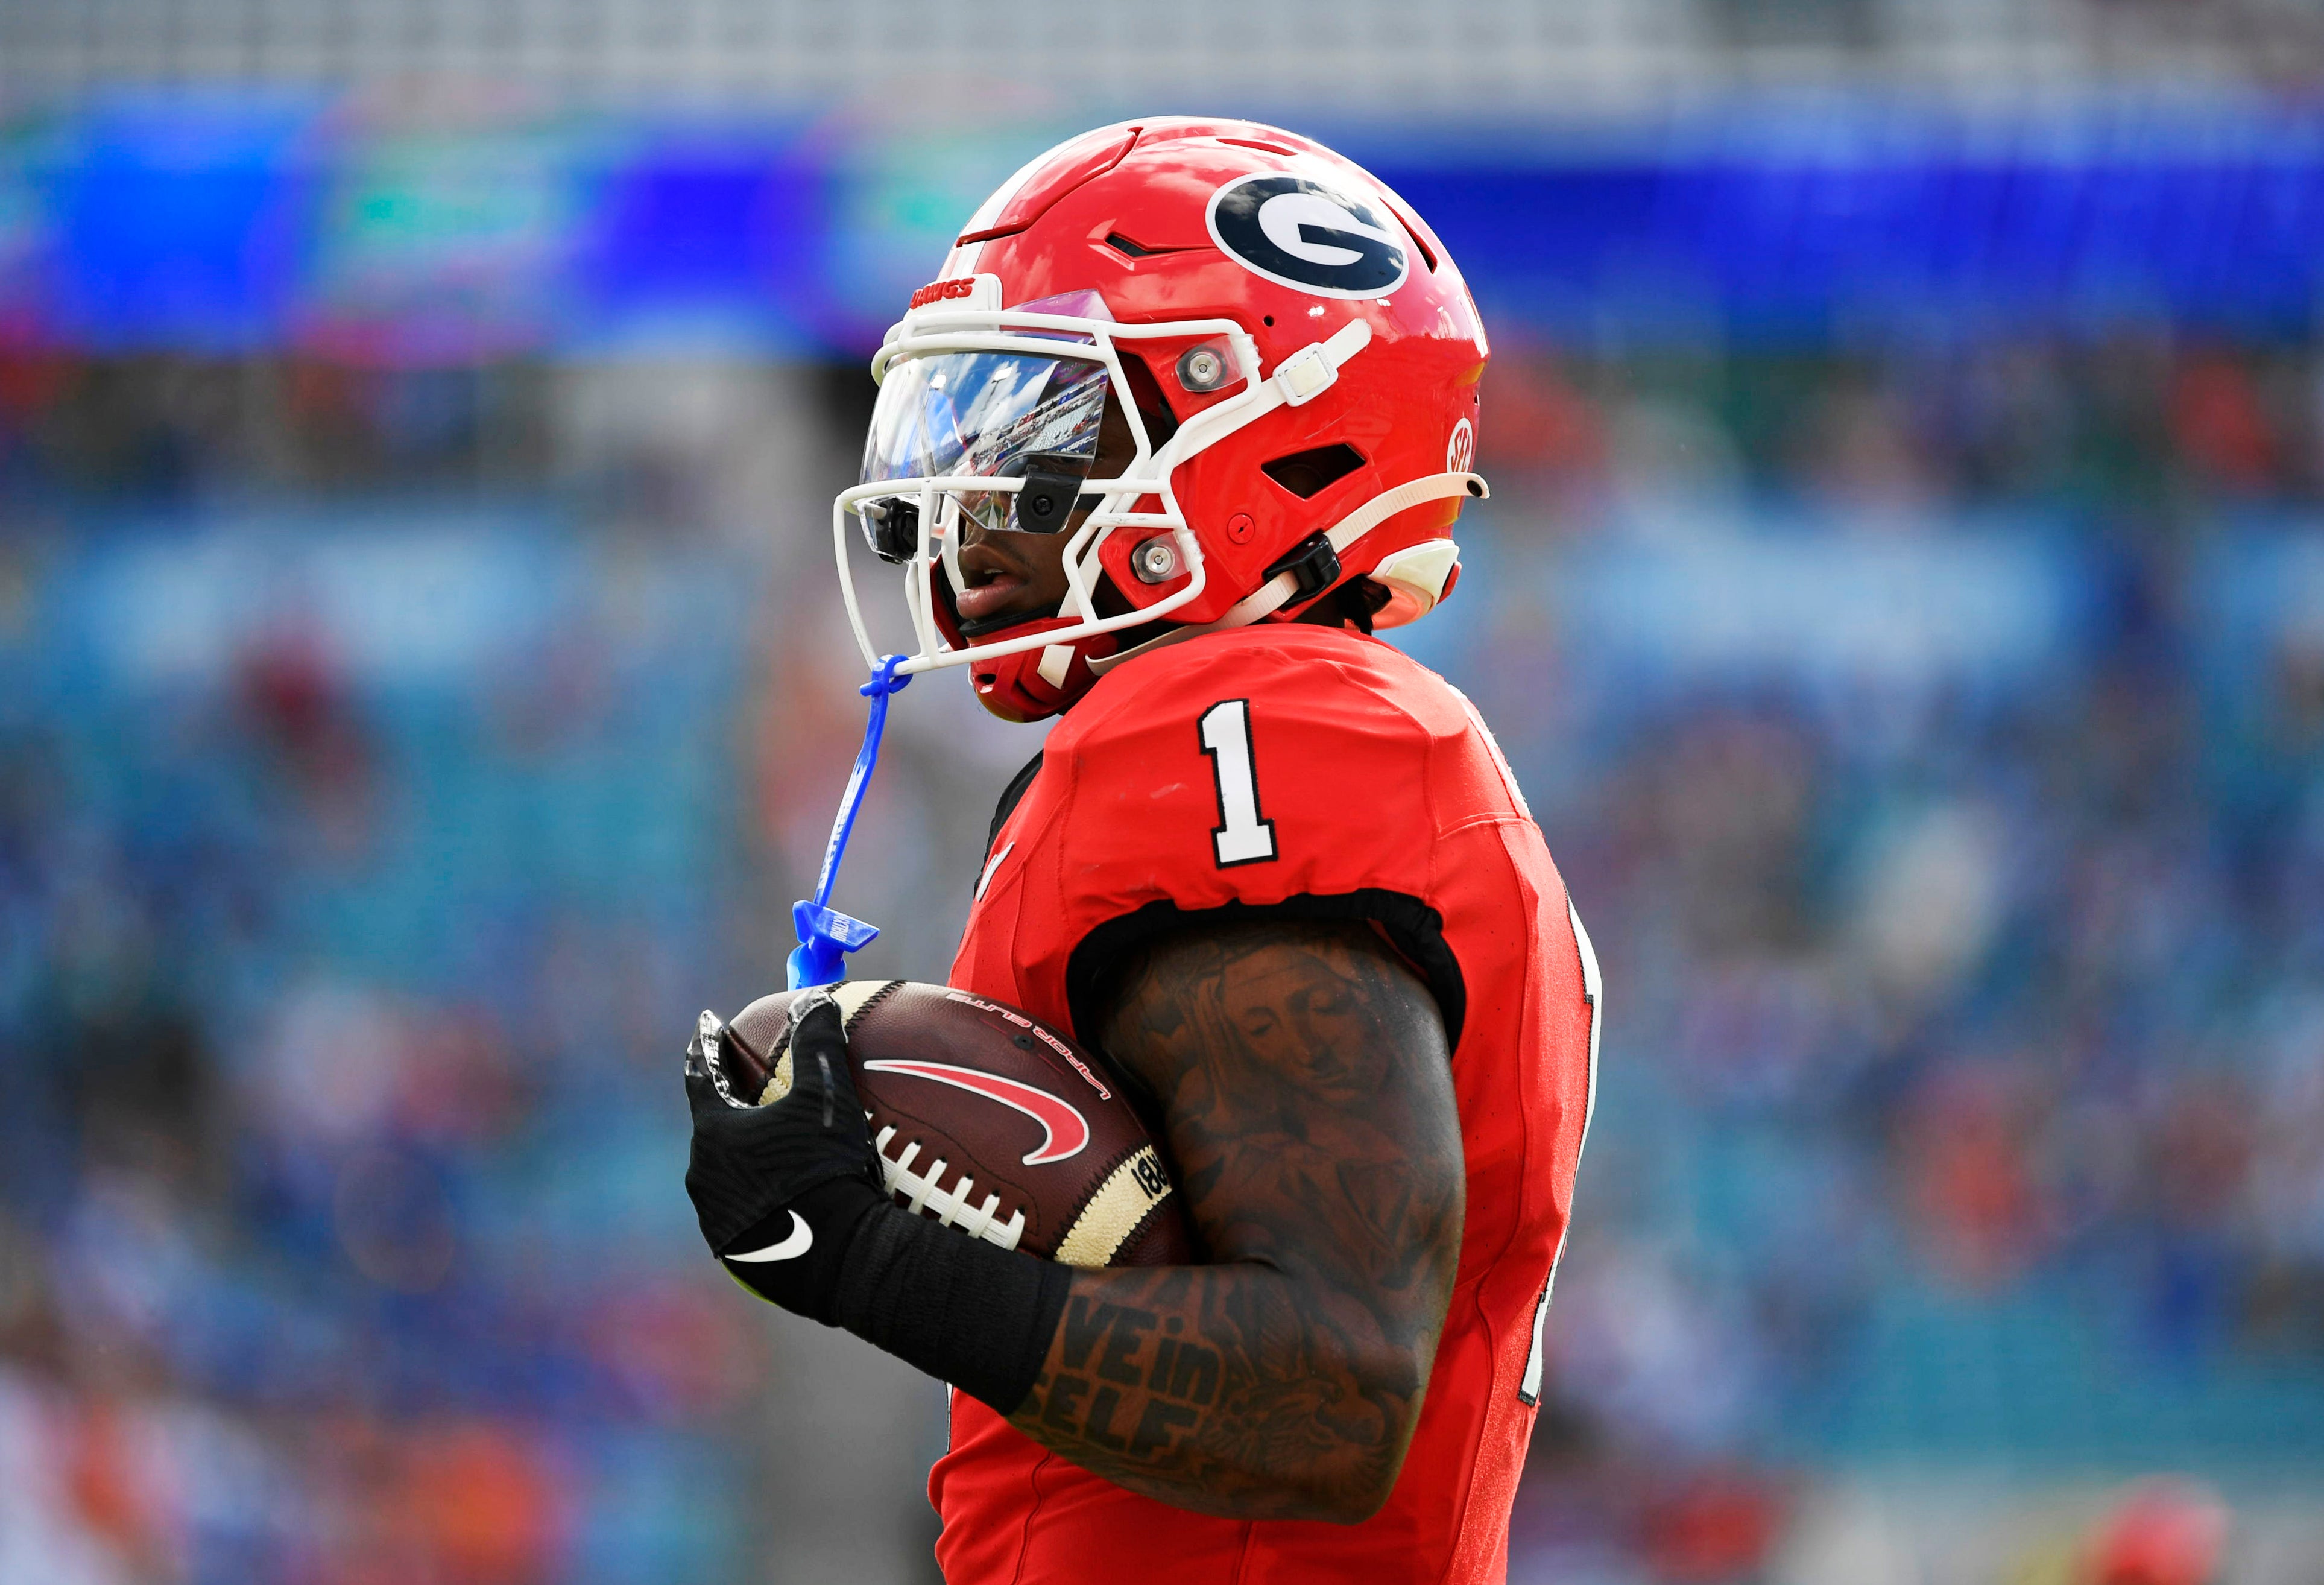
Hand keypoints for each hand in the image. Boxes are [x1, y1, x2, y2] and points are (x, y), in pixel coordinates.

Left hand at [683, 988, 885, 1319]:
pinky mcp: (732, 1250)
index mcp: (716, 1131)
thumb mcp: (826, 1097)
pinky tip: (787, 1203)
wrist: (833, 1255)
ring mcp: (714, 1216)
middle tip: (757, 1101)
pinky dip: (759, 1200)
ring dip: (746, 1161)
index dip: (705, 1047)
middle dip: (732, 1113)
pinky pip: (742, 1213)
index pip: (701, 1076)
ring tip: (778, 1159)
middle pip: (714, 1129)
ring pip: (726, 1175)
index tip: (705, 1026)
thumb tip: (813, 997)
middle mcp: (703, 1173)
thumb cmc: (824, 1169)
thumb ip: (817, 1042)